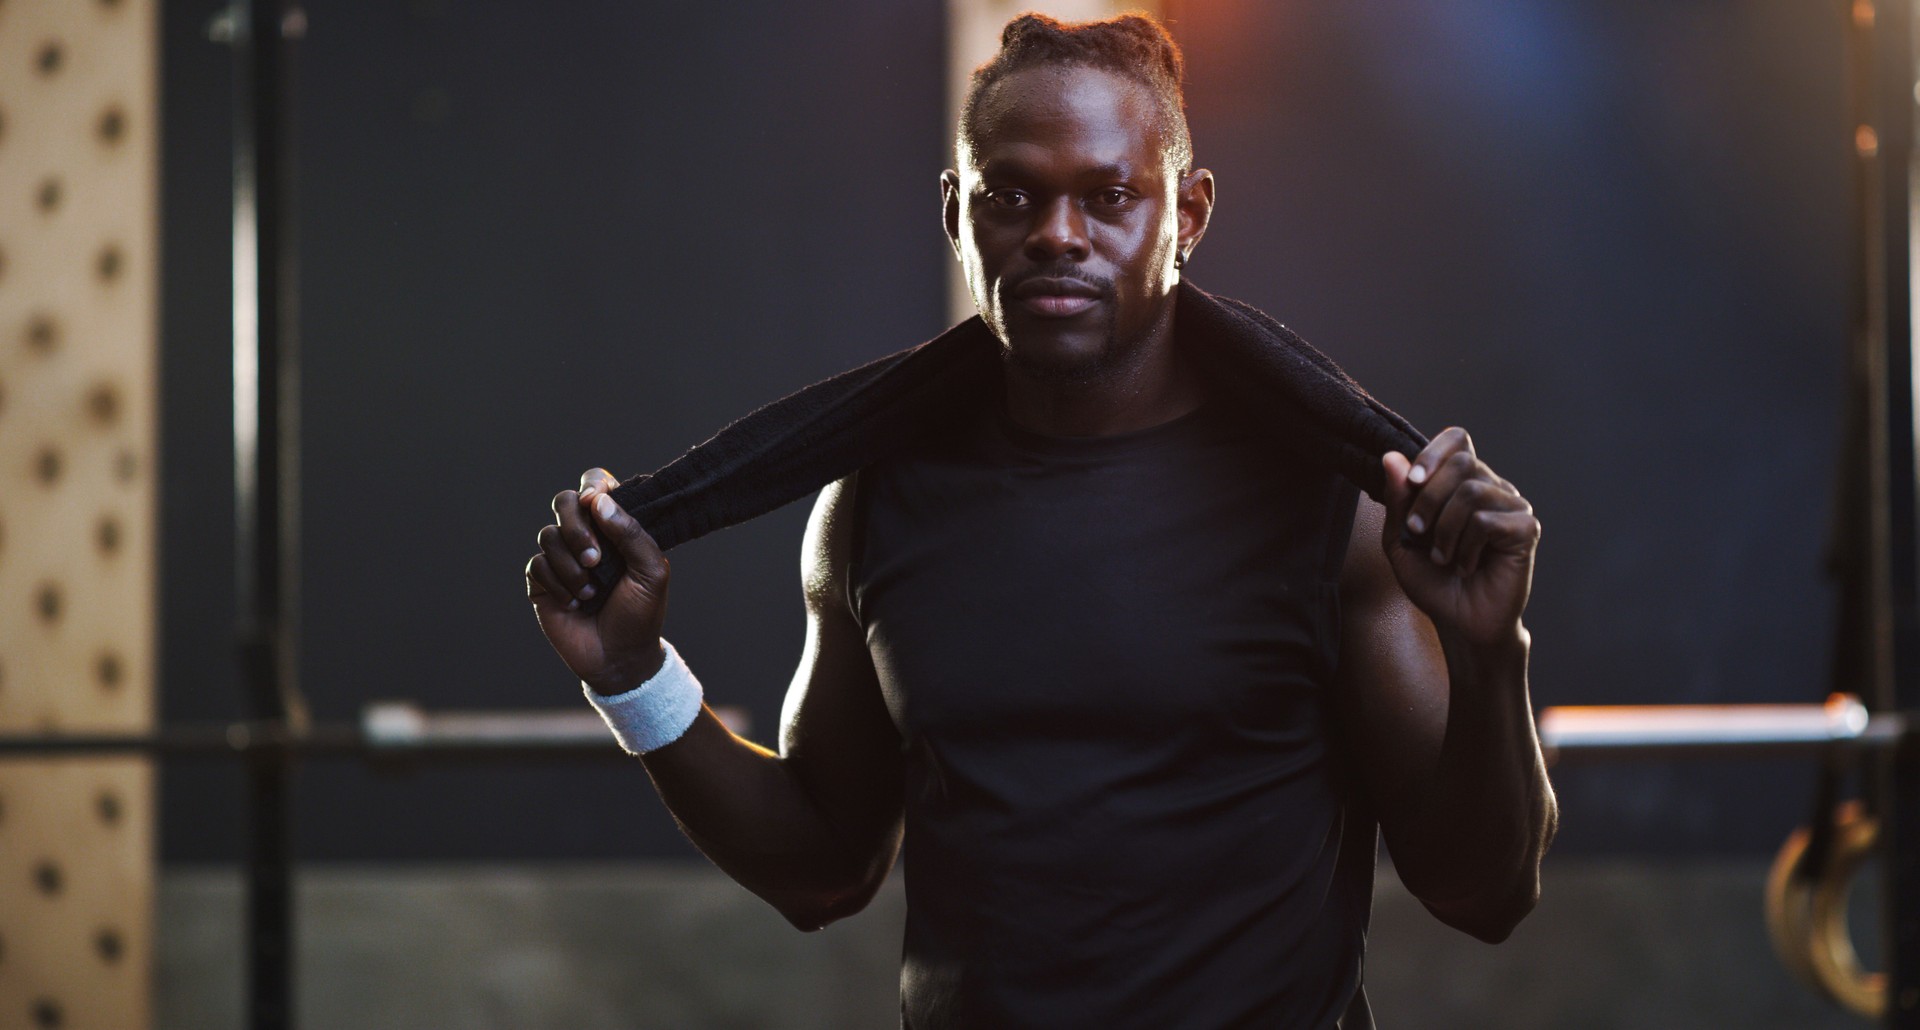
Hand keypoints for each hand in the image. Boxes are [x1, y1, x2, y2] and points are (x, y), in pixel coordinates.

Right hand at [524, 468, 669, 693]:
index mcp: (616, 528)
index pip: (597, 485)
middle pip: (564, 501)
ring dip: (571, 566)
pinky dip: (558, 584)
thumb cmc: (641, 614)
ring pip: (548, 535)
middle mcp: (586, 536)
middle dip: (576, 527)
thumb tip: (598, 501)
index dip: (593, 486)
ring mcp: (562, 557)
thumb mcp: (652, 572)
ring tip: (591, 592)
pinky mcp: (542, 580)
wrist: (619, 657)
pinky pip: (537, 564)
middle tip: (595, 559)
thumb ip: (632, 533)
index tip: (595, 502)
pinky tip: (574, 603)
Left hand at [1380, 428, 1538, 649]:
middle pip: (1461, 462)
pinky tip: (1467, 567)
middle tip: (1418, 533)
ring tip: (1442, 557)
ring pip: (1471, 491)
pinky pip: (1487, 520)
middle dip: (1428, 498)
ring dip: (1444, 529)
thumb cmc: (1433, 581)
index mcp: (1463, 483)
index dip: (1433, 452)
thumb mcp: (1400, 539)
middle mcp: (1491, 488)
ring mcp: (1512, 507)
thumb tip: (1392, 458)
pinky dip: (1466, 547)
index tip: (1411, 482)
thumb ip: (1397, 500)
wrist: (1459, 622)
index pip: (1457, 439)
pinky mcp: (1526, 529)